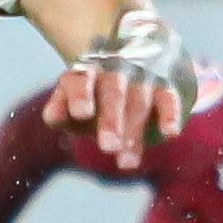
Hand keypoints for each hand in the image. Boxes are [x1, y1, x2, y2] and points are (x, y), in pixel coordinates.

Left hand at [43, 14, 187, 168]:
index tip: (82, 113)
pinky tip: (169, 133)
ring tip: (126, 163)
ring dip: (134, 131)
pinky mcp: (165, 86)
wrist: (135, 60)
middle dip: (111, 119)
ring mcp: (142, 76)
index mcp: (88, 70)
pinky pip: (168, 98)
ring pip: (138, 101)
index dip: (81, 94)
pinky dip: (170, 114)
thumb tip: (52, 117)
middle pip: (113, 91)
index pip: (81, 78)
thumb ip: (59, 110)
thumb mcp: (74, 100)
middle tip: (108, 147)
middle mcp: (115, 68)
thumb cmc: (96, 94)